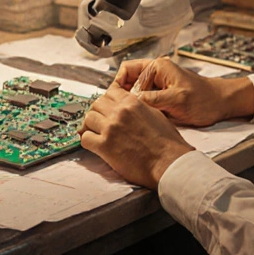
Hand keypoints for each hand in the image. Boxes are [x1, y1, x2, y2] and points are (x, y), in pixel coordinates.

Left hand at [78, 85, 193, 187]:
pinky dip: (88, 141)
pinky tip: (95, 145)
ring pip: (88, 119)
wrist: (168, 162)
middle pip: (96, 104)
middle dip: (97, 112)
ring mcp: (110, 128)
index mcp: (132, 102)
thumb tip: (128, 107)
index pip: (110, 92)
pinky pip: (85, 138)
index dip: (107, 100)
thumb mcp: (155, 114)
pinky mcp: (104, 146)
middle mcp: (119, 112)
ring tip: (97, 134)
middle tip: (100, 122)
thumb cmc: (167, 142)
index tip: (106, 108)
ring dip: (91, 126)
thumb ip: (138, 107)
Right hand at [115, 57, 253, 127]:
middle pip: (127, 83)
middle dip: (121, 97)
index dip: (117, 83)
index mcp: (157, 67)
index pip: (127, 69)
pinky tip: (138, 122)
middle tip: (118, 112)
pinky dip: (139, 112)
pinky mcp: (160, 99)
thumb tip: (131, 103)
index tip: (115, 99)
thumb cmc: (204, 99)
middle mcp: (154, 75)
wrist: (221, 105)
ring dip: (130, 106)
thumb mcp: (177, 99)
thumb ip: (153, 99)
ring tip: (126, 118)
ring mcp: (157, 88)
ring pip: (133, 95)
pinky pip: (143, 104)